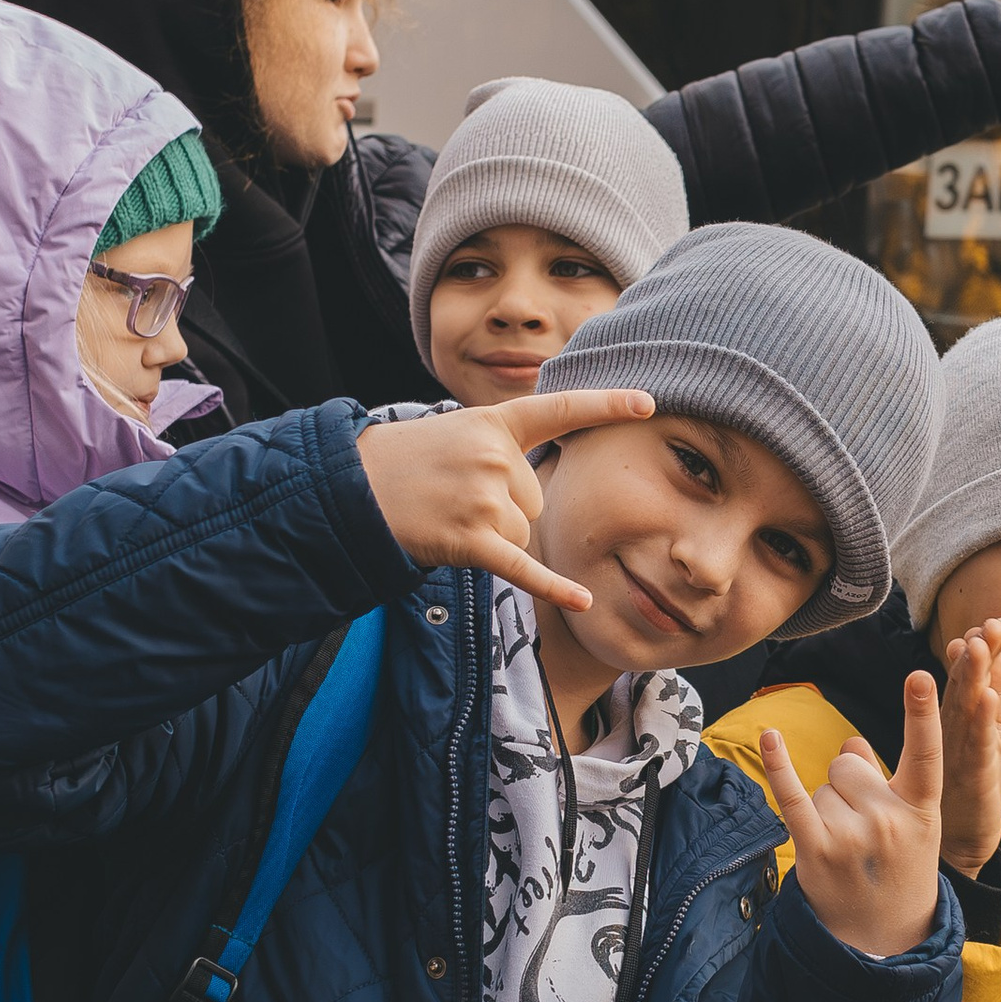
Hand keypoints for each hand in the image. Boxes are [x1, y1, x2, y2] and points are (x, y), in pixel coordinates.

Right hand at [355, 391, 650, 604]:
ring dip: (492, 538)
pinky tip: (583, 599)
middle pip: (534, 502)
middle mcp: (495, 457)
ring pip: (523, 535)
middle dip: (502, 509)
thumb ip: (501, 447)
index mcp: (494, 423)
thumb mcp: (455, 433)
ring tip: (447, 516)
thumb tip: (535, 491)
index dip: (605, 404)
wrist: (351, 487)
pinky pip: (523, 567)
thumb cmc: (406, 463)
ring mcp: (483, 498)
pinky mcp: (471, 540)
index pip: (559, 409)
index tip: (649, 402)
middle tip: (454, 496)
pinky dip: (553, 586)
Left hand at [758, 673, 943, 959]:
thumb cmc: (899, 871)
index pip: (926, 752)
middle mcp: (890, 819)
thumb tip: (849, 743)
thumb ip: (884, 778)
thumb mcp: (911, 826)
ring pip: (823, 785)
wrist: (883, 940)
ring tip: (847, 851)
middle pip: (849, 764)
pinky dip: (779, 766)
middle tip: (865, 835)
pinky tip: (769, 736)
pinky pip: (793, 795)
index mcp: (922, 809)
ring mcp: (852, 836)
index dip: (923, 713)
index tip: (919, 675)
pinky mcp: (816, 850)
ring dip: (828, 810)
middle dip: (850, 788)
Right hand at [937, 627, 1000, 875]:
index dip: (983, 649)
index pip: (974, 675)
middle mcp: (958, 729)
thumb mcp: (992, 732)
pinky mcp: (971, 775)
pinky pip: (977, 745)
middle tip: (988, 623)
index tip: (995, 622)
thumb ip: (994, 694)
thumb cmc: (976, 781)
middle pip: (966, 684)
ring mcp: (960, 751)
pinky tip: (988, 698)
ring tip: (982, 645)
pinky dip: (981, 720)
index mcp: (967, 717)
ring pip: (965, 707)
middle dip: (977, 652)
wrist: (960, 840)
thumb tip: (997, 652)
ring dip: (973, 675)